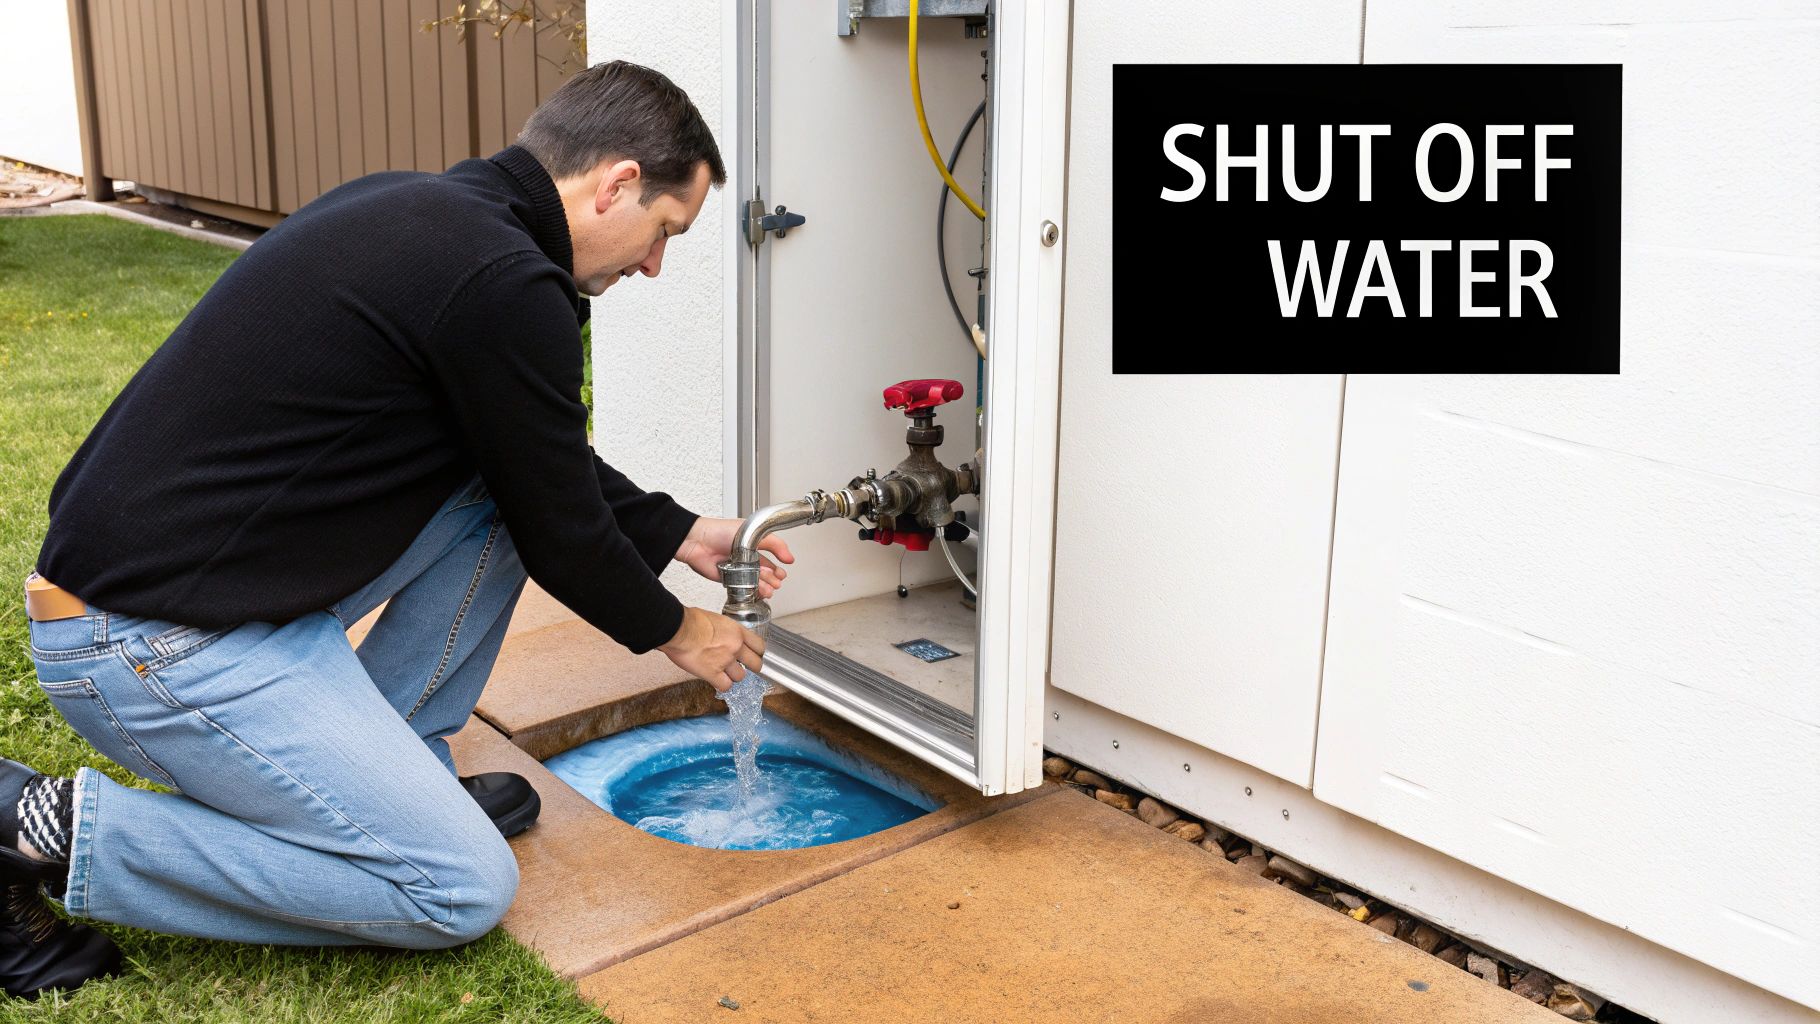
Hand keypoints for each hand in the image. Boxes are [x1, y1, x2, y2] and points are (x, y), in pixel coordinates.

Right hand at [659, 606, 765, 692]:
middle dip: (751, 667)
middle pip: (756, 664)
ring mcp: (726, 661)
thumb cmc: (691, 620)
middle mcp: (735, 647)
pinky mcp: (713, 673)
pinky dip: (721, 685)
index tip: (754, 655)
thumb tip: (720, 635)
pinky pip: (725, 686)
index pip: (759, 645)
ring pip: (740, 677)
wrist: (679, 629)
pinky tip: (716, 680)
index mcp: (737, 631)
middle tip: (743, 667)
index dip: (757, 652)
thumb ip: (724, 630)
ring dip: (733, 676)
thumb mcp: (715, 619)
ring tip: (724, 673)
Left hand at [673, 517, 794, 598]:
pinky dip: (752, 591)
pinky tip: (759, 593)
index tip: (783, 571)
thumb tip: (789, 557)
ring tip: (770, 589)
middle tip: (777, 582)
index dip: (777, 566)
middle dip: (773, 579)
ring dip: (765, 586)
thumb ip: (774, 544)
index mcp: (752, 544)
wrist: (698, 542)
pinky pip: (743, 588)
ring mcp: (737, 569)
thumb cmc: (719, 532)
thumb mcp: (754, 533)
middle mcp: (745, 557)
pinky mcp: (728, 579)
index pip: (769, 558)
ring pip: (755, 581)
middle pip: (764, 572)